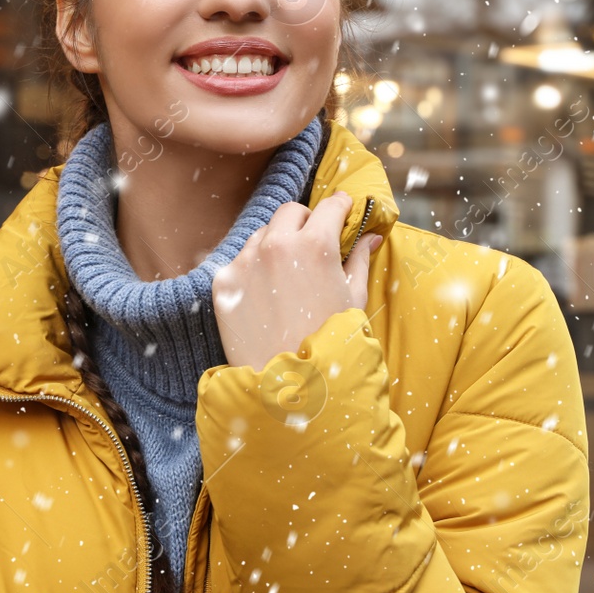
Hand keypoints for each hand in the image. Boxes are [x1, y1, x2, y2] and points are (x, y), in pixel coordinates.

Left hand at [211, 191, 381, 371]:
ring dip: (277, 244)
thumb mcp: (353, 299)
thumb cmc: (330, 343)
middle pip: (291, 212)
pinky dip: (254, 271)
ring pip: (262, 235)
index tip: (343, 209)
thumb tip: (369, 237)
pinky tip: (267, 297)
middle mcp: (275, 244)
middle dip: (306, 221)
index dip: (341, 207)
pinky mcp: (224, 283)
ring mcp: (244, 262)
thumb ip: (359, 260)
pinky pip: (240, 263)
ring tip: (289, 278)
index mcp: (314, 244)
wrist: (289, 385)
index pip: (329, 206)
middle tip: (315, 243)